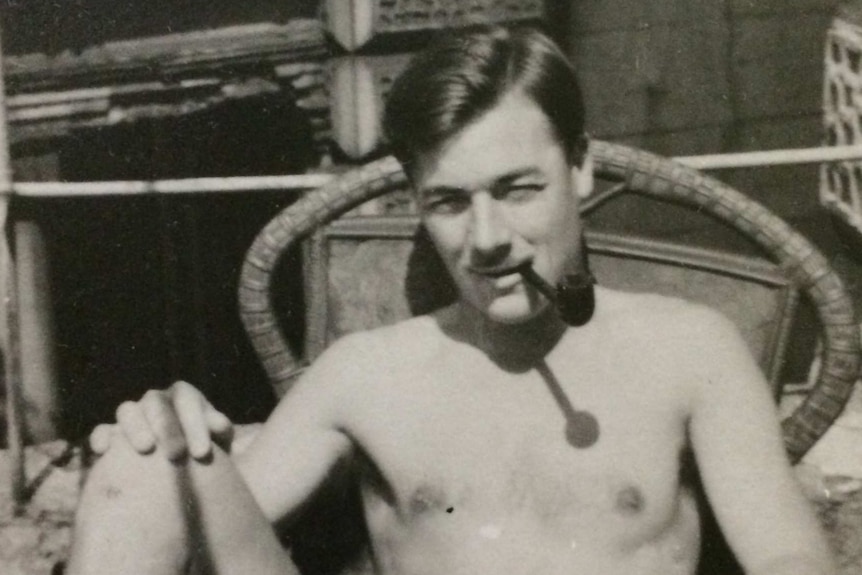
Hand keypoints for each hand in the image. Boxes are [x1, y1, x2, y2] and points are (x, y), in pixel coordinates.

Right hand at [89, 381, 232, 460]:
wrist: (182, 467)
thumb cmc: (203, 451)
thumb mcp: (218, 442)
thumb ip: (220, 431)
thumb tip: (220, 425)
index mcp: (184, 397)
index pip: (188, 400)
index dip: (195, 424)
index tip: (202, 454)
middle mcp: (156, 401)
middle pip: (157, 403)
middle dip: (167, 428)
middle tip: (177, 455)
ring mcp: (133, 415)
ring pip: (127, 410)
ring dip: (135, 427)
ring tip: (146, 449)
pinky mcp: (111, 434)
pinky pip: (101, 430)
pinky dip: (101, 437)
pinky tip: (104, 452)